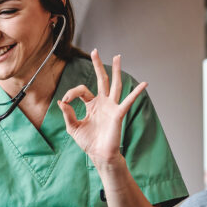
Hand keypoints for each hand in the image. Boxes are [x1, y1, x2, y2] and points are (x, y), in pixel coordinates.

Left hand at [58, 49, 147, 167]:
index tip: (65, 100)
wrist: (99, 155)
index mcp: (92, 105)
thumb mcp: (73, 128)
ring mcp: (111, 107)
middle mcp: (103, 103)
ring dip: (115, 70)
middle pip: (101, 80)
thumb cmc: (88, 142)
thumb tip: (61, 102)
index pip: (82, 91)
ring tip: (117, 57)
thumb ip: (67, 114)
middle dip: (98, 65)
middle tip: (95, 51)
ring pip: (115, 85)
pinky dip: (136, 92)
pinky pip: (128, 101)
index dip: (72, 93)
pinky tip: (144, 84)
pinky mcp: (118, 113)